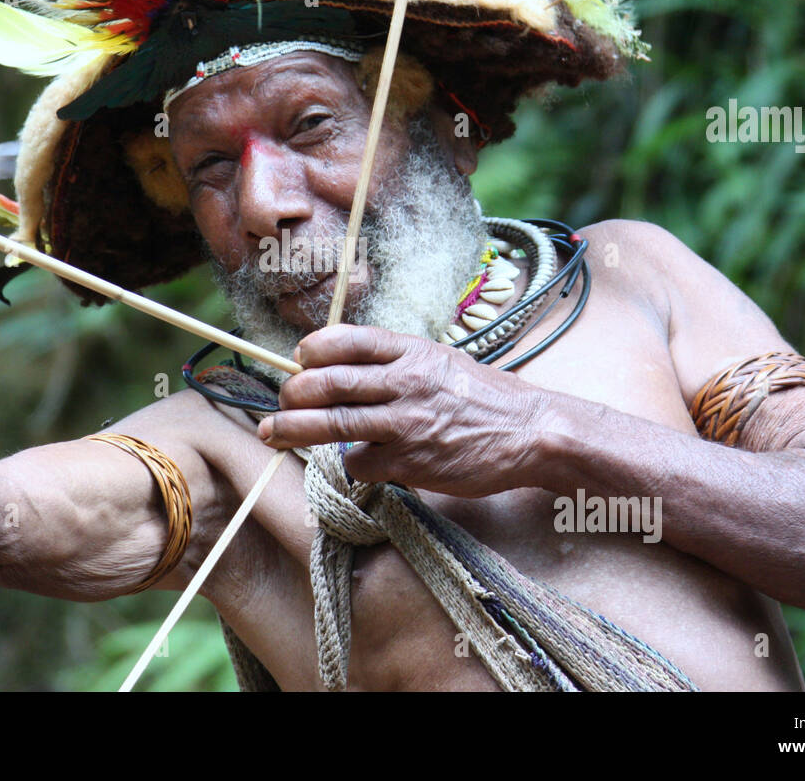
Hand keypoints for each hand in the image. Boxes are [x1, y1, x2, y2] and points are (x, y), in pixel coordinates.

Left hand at [256, 324, 550, 496]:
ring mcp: (406, 423)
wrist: (532, 433)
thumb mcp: (442, 362)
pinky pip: (360, 463)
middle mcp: (405, 382)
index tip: (300, 357)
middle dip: (294, 392)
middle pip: (328, 382)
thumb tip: (344, 372)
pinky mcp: (410, 462)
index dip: (315, 349)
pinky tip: (364, 462)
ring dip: (294, 428)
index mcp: (412, 352)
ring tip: (273, 432)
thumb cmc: (485, 398)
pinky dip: (353, 464)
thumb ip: (397, 364)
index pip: (349, 340)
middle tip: (281, 400)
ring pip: (332, 423)